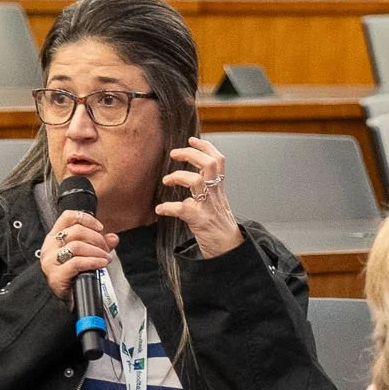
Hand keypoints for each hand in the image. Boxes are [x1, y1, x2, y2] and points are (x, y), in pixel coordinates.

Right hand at [39, 208, 117, 301]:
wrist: (68, 300)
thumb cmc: (74, 276)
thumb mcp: (86, 256)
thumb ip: (99, 245)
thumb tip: (113, 238)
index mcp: (54, 238)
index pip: (68, 217)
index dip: (86, 218)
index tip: (100, 228)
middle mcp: (50, 247)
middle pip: (76, 231)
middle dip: (97, 239)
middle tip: (106, 249)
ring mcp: (51, 261)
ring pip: (77, 246)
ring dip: (97, 251)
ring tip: (105, 258)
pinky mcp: (56, 275)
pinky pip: (77, 262)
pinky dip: (93, 261)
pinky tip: (101, 263)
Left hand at [157, 137, 242, 256]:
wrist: (228, 250)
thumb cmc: (219, 227)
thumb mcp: (217, 203)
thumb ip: (208, 189)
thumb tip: (194, 178)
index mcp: (219, 188)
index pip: (218, 160)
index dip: (206, 147)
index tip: (192, 139)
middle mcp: (215, 194)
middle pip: (209, 164)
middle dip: (190, 154)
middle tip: (173, 154)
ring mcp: (208, 206)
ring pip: (197, 181)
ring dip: (178, 176)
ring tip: (166, 180)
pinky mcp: (199, 220)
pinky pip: (182, 209)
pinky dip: (168, 207)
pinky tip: (161, 209)